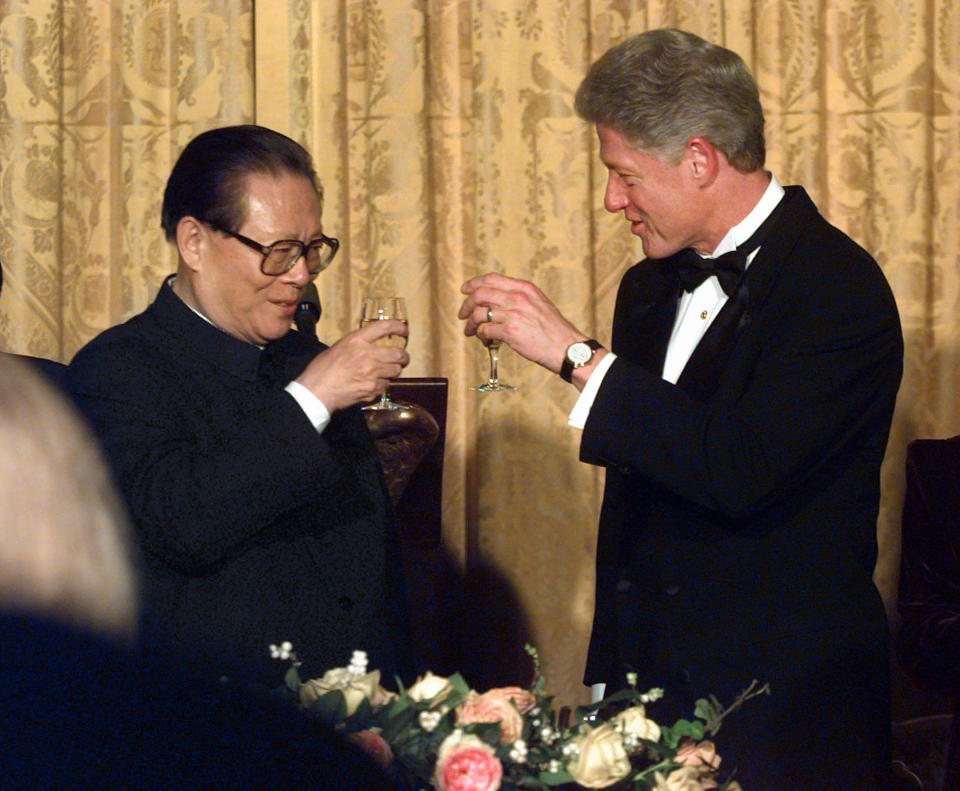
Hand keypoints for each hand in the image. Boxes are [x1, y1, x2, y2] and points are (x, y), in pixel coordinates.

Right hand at [295, 319, 408, 411]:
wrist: (316, 391)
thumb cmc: (321, 370)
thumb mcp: (337, 348)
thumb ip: (356, 345)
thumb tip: (368, 346)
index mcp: (356, 340)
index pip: (384, 327)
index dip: (398, 327)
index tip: (404, 329)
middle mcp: (367, 354)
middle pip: (398, 353)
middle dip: (404, 356)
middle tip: (403, 358)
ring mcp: (371, 372)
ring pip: (396, 370)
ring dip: (394, 371)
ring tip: (387, 373)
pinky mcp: (373, 388)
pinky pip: (386, 385)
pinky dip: (382, 386)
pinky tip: (373, 385)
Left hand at [458, 272, 587, 372]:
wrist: (566, 347)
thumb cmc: (553, 329)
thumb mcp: (538, 303)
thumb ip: (519, 297)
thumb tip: (496, 299)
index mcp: (524, 288)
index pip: (491, 278)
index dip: (474, 283)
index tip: (465, 290)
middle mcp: (518, 298)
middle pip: (480, 294)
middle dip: (466, 304)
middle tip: (462, 313)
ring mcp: (513, 314)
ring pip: (479, 313)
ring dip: (470, 323)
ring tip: (470, 331)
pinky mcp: (510, 332)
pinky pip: (485, 331)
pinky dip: (481, 336)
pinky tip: (486, 340)